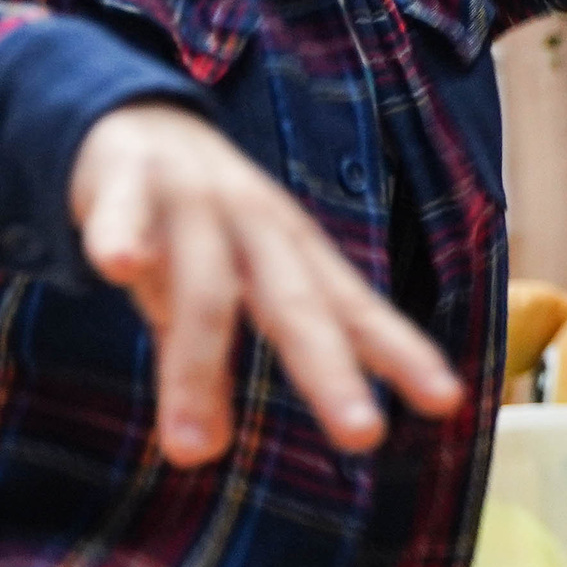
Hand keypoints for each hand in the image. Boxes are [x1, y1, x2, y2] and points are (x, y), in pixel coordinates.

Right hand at [68, 103, 465, 468]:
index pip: (352, 307)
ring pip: (206, 285)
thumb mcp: (216, 289)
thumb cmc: (190, 220)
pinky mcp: (127, 178)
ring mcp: (192, 199)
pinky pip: (126, 212)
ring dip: (199, 367)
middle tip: (364, 434)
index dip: (399, 351)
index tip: (446, 402)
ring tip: (191, 452)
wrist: (129, 113)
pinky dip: (125, 236)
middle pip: (296, 302)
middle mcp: (254, 224)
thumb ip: (217, 365)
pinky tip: (119, 267)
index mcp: (290, 252)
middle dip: (330, 369)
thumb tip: (209, 449)